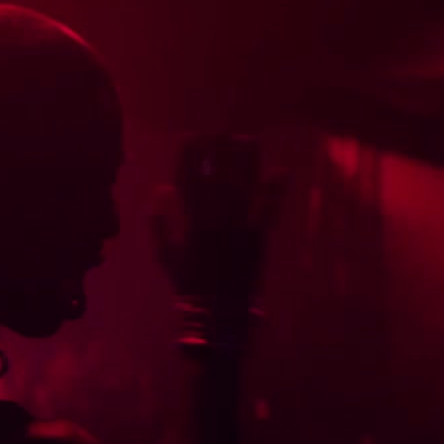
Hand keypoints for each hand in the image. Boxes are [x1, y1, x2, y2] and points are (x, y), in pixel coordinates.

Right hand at [148, 134, 285, 303]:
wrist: (217, 312)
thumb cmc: (189, 284)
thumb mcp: (166, 256)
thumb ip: (161, 223)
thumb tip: (161, 189)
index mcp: (191, 225)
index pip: (190, 183)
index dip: (191, 158)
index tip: (192, 137)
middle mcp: (215, 223)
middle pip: (218, 179)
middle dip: (219, 153)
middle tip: (221, 131)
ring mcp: (238, 230)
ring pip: (242, 189)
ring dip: (245, 163)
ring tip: (248, 140)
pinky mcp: (258, 240)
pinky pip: (268, 212)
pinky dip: (275, 191)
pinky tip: (282, 170)